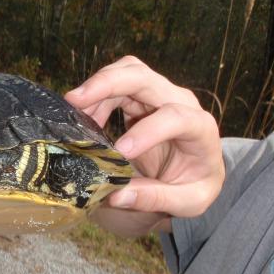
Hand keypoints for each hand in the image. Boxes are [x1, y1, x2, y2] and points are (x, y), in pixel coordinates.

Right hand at [65, 56, 224, 235]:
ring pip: (127, 72)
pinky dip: (96, 96)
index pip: (175, 117)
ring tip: (72, 112)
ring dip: (96, 87)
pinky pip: (117, 83)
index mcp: (200, 128)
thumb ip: (156, 199)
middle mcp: (180, 102)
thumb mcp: (187, 202)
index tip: (120, 152)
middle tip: (74, 101)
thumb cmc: (194, 184)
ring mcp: (160, 95)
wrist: (196, 169)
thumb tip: (116, 196)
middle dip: (107, 84)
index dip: (147, 131)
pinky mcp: (140, 97)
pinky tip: (83, 119)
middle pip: (144, 77)